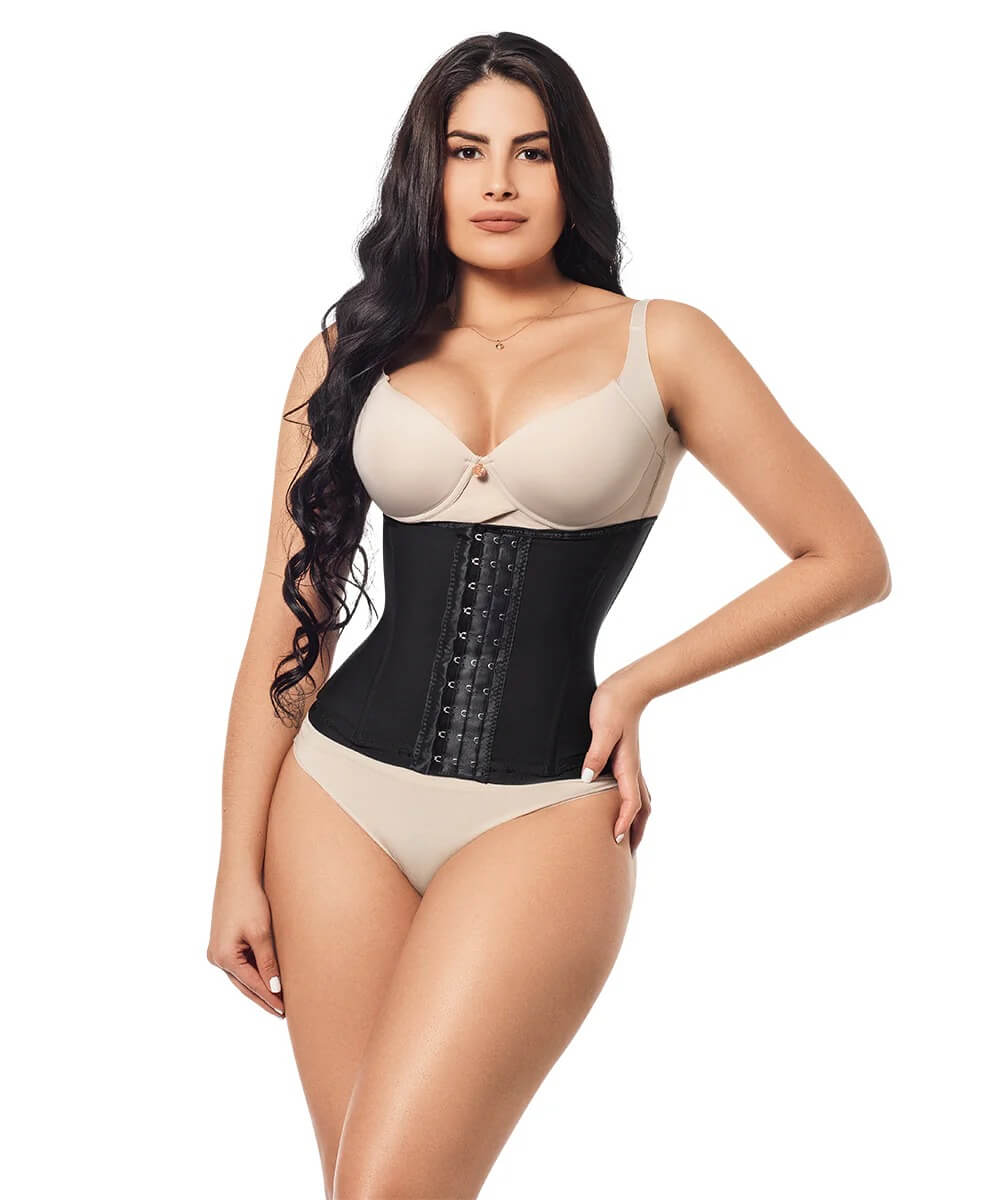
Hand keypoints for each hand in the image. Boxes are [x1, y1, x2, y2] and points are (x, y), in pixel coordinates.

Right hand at [206, 869, 284, 1017]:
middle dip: (263, 998)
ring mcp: (217, 951)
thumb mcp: (262, 933)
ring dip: (258, 987)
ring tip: (277, 1000)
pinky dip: (253, 972)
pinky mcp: (223, 943)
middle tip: (282, 1013)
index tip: (285, 1011)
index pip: (252, 985)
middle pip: (244, 985)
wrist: (238, 875)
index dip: (270, 999)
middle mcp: (216, 958)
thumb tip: (274, 989)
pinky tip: (267, 978)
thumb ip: (268, 962)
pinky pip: (240, 964)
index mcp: (224, 958)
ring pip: (242, 976)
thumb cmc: (250, 901)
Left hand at [581, 673, 652, 852]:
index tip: (617, 842)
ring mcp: (631, 763)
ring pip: (640, 798)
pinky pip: (633, 787)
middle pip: (641, 807)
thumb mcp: (602, 729)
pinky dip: (632, 802)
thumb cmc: (613, 705)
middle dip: (636, 829)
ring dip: (637, 818)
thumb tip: (587, 779)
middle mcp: (632, 768)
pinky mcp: (626, 756)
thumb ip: (596, 754)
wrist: (627, 687)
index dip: (624, 822)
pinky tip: (621, 803)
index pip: (630, 802)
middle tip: (627, 852)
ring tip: (628, 835)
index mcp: (627, 765)